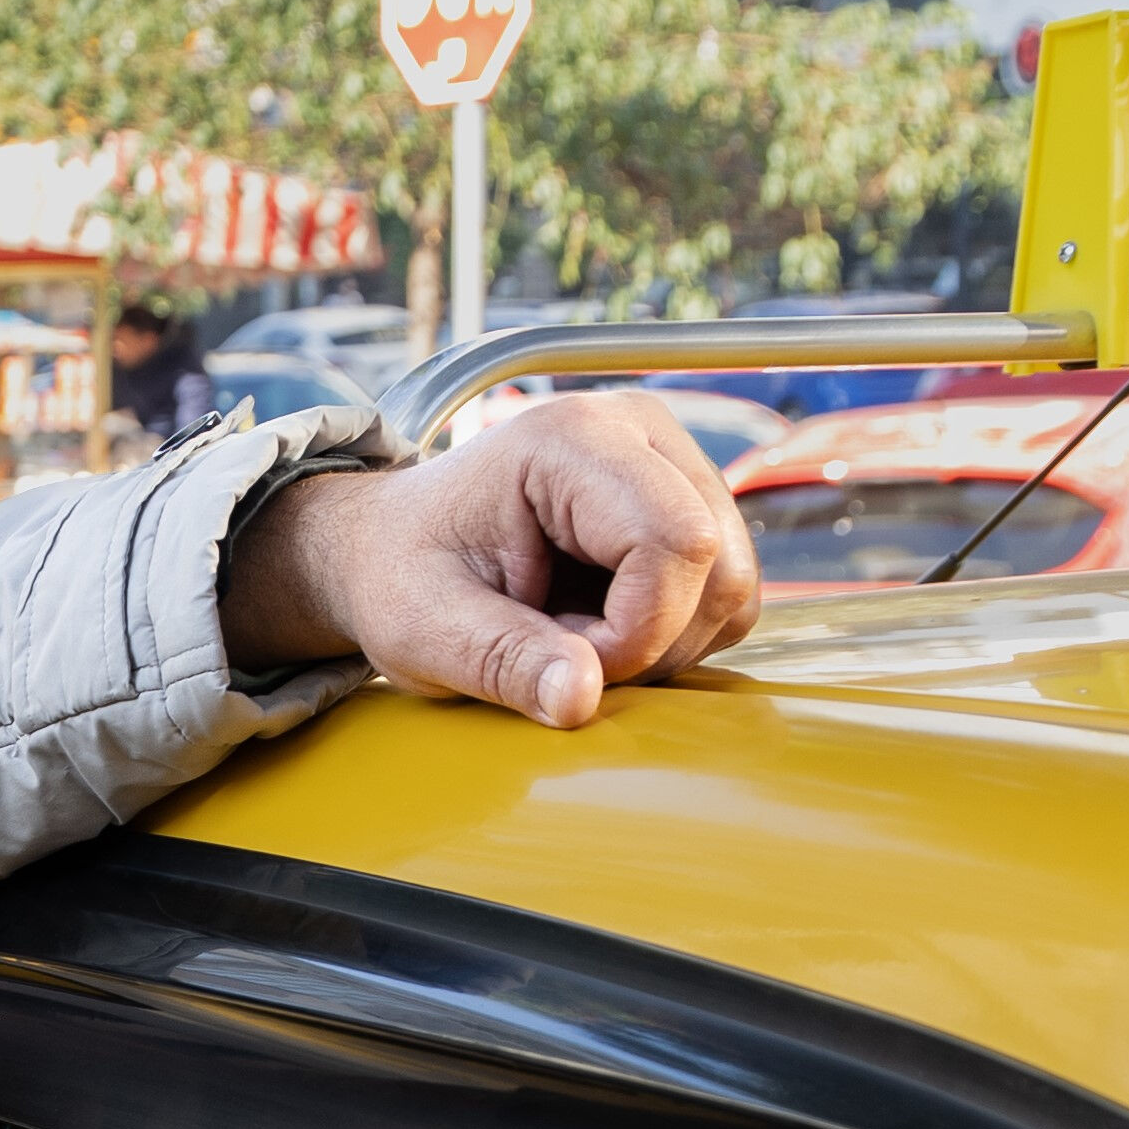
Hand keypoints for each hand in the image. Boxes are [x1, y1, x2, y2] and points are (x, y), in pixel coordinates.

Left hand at [218, 393, 760, 727]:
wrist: (394, 546)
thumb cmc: (402, 573)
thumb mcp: (424, 629)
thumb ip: (501, 660)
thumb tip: (578, 699)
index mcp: (571, 439)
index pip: (675, 542)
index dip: (636, 631)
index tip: (565, 661)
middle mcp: (637, 429)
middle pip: (719, 565)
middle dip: (651, 643)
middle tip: (559, 650)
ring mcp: (671, 459)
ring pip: (733, 584)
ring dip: (665, 642)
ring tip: (573, 633)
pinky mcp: (687, 499)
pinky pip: (725, 591)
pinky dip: (675, 632)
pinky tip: (602, 622)